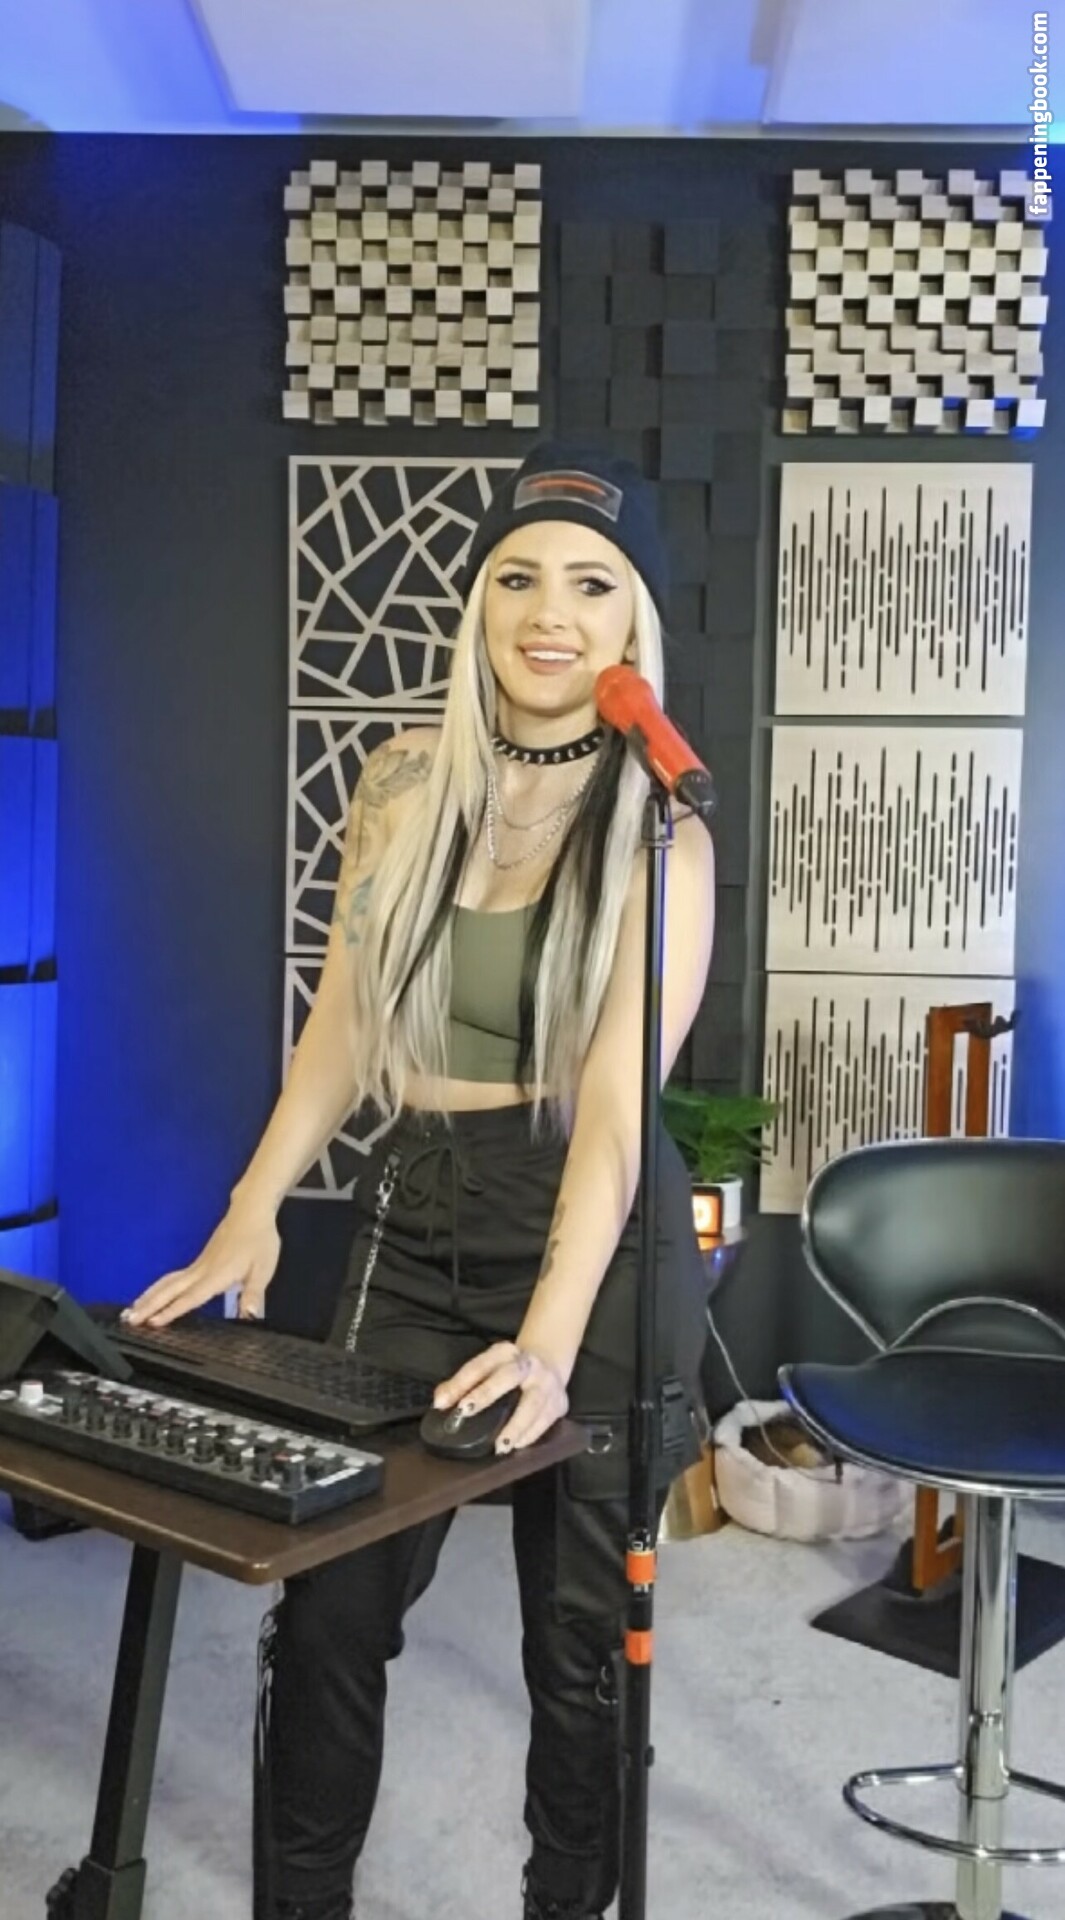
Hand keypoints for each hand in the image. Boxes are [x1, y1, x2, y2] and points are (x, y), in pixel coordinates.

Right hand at [123, 1202, 281, 1328]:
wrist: (251, 1212)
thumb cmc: (259, 1240)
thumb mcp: (263, 1269)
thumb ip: (253, 1294)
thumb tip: (249, 1315)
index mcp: (216, 1275)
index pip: (190, 1297)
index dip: (172, 1311)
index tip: (153, 1322)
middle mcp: (202, 1270)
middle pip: (170, 1289)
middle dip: (149, 1305)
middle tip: (129, 1319)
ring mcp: (198, 1265)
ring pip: (168, 1282)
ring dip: (149, 1296)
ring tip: (132, 1310)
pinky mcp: (199, 1261)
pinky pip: (173, 1277)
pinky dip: (159, 1288)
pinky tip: (154, 1295)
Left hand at [433, 1341, 568, 1453]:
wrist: (549, 1363)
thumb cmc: (509, 1371)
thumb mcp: (487, 1368)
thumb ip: (461, 1384)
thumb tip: (439, 1403)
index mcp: (505, 1353)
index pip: (480, 1365)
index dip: (461, 1383)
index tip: (443, 1402)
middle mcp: (528, 1364)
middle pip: (508, 1376)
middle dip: (486, 1393)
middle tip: (466, 1412)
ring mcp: (547, 1383)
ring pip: (532, 1403)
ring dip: (515, 1426)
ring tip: (500, 1446)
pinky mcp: (560, 1403)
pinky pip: (545, 1421)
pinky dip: (530, 1435)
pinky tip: (516, 1445)